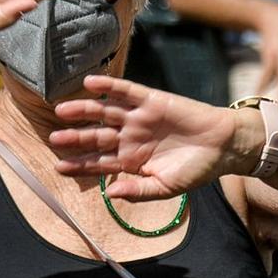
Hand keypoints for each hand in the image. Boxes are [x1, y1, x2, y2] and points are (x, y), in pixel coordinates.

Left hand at [51, 76, 244, 199]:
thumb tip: (110, 194)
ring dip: (83, 110)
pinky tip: (90, 83)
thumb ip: (138, 191)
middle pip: (96, 136)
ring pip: (104, 112)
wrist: (223, 146)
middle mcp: (130, 137)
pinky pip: (125, 91)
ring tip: (62, 109)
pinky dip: (109, 86)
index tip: (58, 167)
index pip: (98, 162)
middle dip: (75, 137)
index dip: (79, 164)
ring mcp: (138, 117)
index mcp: (131, 160)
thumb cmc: (196, 170)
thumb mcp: (166, 187)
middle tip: (54, 138)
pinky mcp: (151, 99)